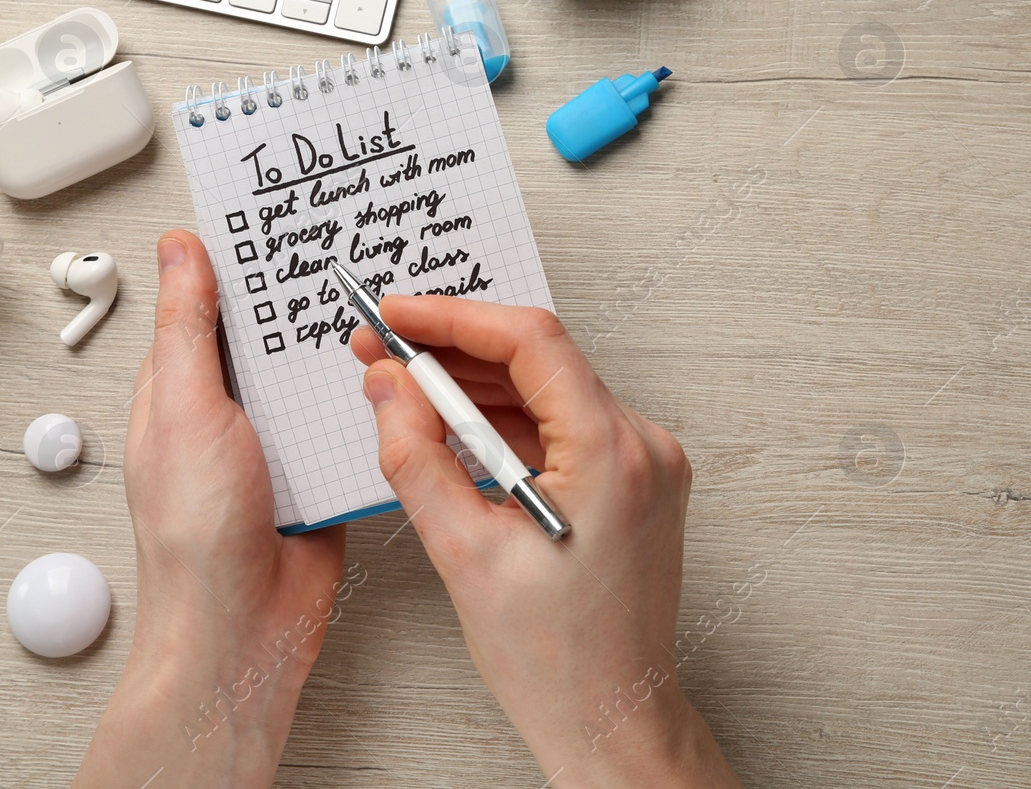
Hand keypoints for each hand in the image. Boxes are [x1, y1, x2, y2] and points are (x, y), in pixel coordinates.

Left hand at [75, 230, 346, 788]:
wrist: (245, 628)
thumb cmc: (194, 536)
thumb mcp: (185, 411)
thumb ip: (188, 329)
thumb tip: (179, 251)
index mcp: (184, 390)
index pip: (211, 306)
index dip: (242, 262)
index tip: (280, 219)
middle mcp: (232, 413)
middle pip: (275, 338)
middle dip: (309, 303)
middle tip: (354, 256)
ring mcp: (280, 445)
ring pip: (320, 378)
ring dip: (348, 354)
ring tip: (389, 309)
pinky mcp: (323, 473)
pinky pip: (354, 425)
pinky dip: (375, 406)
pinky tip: (402, 381)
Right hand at [351, 297, 741, 787]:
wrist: (611, 715)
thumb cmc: (555, 658)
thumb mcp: (463, 553)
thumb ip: (416, 457)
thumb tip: (390, 388)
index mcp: (612, 453)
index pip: (531, 341)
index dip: (454, 317)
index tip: (397, 314)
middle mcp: (643, 446)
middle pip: (541, 360)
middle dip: (456, 351)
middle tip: (383, 349)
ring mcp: (647, 462)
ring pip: (552, 391)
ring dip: (479, 385)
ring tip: (406, 383)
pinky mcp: (637, 480)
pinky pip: (566, 426)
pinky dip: (510, 420)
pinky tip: (456, 422)